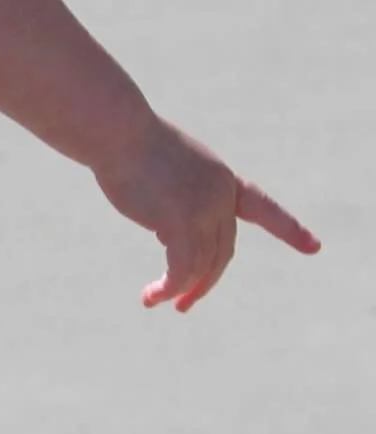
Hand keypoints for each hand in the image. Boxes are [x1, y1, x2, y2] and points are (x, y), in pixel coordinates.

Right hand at [93, 115, 320, 312]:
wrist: (118, 129)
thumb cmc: (129, 141)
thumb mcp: (166, 168)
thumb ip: (179, 199)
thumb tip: (171, 236)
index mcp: (222, 178)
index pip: (261, 206)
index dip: (288, 228)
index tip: (314, 247)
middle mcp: (221, 195)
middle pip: (221, 250)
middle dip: (204, 281)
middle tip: (183, 304)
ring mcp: (205, 209)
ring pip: (202, 263)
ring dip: (182, 288)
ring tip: (156, 300)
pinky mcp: (182, 222)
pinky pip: (181, 268)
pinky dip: (168, 286)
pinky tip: (151, 296)